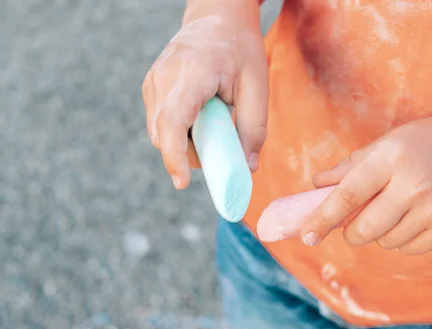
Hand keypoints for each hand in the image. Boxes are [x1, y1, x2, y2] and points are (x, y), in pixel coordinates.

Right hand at [142, 0, 266, 189]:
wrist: (216, 18)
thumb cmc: (240, 49)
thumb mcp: (257, 84)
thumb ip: (254, 128)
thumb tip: (248, 168)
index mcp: (192, 72)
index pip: (173, 120)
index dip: (174, 155)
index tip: (182, 183)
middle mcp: (164, 76)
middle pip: (164, 134)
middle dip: (190, 154)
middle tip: (221, 150)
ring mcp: (153, 81)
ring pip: (159, 133)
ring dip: (185, 144)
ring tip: (214, 126)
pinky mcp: (151, 88)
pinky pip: (160, 124)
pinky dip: (179, 133)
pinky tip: (201, 119)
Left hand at [301, 116, 431, 253]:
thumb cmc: (428, 144)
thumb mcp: (389, 142)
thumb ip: (351, 166)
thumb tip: (316, 187)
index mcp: (392, 157)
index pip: (348, 195)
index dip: (323, 218)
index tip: (306, 236)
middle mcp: (413, 184)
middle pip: (364, 229)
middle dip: (351, 231)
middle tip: (355, 221)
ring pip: (385, 242)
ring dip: (379, 233)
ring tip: (397, 207)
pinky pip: (407, 249)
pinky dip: (401, 239)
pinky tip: (415, 215)